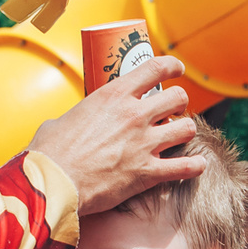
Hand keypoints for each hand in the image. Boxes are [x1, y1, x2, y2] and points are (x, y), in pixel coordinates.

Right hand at [28, 56, 201, 214]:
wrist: (53, 183)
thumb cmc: (50, 152)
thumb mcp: (62, 120)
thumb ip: (79, 117)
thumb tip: (76, 123)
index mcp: (114, 94)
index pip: (155, 68)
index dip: (172, 66)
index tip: (177, 69)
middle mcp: (135, 115)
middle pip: (178, 97)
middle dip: (179, 102)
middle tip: (172, 110)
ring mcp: (144, 143)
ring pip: (186, 128)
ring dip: (185, 131)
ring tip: (179, 136)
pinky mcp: (147, 173)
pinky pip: (185, 167)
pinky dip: (194, 166)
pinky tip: (197, 165)